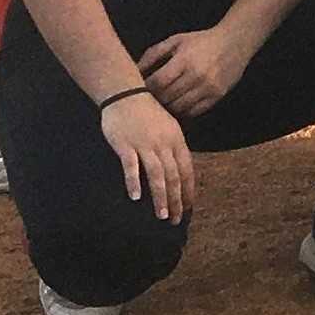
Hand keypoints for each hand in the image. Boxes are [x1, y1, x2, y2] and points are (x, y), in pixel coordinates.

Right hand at [99, 90, 194, 221]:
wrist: (126, 94)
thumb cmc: (147, 112)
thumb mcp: (168, 127)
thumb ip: (173, 147)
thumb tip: (178, 169)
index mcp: (176, 140)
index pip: (187, 169)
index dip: (188, 190)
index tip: (188, 208)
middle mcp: (164, 144)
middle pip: (174, 176)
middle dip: (176, 200)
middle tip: (175, 220)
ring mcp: (145, 144)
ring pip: (157, 174)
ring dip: (161, 196)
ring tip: (162, 215)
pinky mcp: (126, 145)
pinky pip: (132, 166)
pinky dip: (134, 182)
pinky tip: (136, 197)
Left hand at [137, 25, 253, 118]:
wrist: (235, 41)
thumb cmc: (201, 41)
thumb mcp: (176, 41)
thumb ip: (153, 54)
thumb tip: (134, 71)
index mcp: (184, 60)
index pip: (158, 83)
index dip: (146, 89)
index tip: (141, 89)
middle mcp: (197, 75)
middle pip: (167, 97)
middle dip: (155, 99)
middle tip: (148, 99)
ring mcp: (208, 87)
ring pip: (179, 108)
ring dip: (168, 107)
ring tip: (163, 102)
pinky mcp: (217, 96)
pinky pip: (194, 112)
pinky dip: (183, 111)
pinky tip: (179, 104)